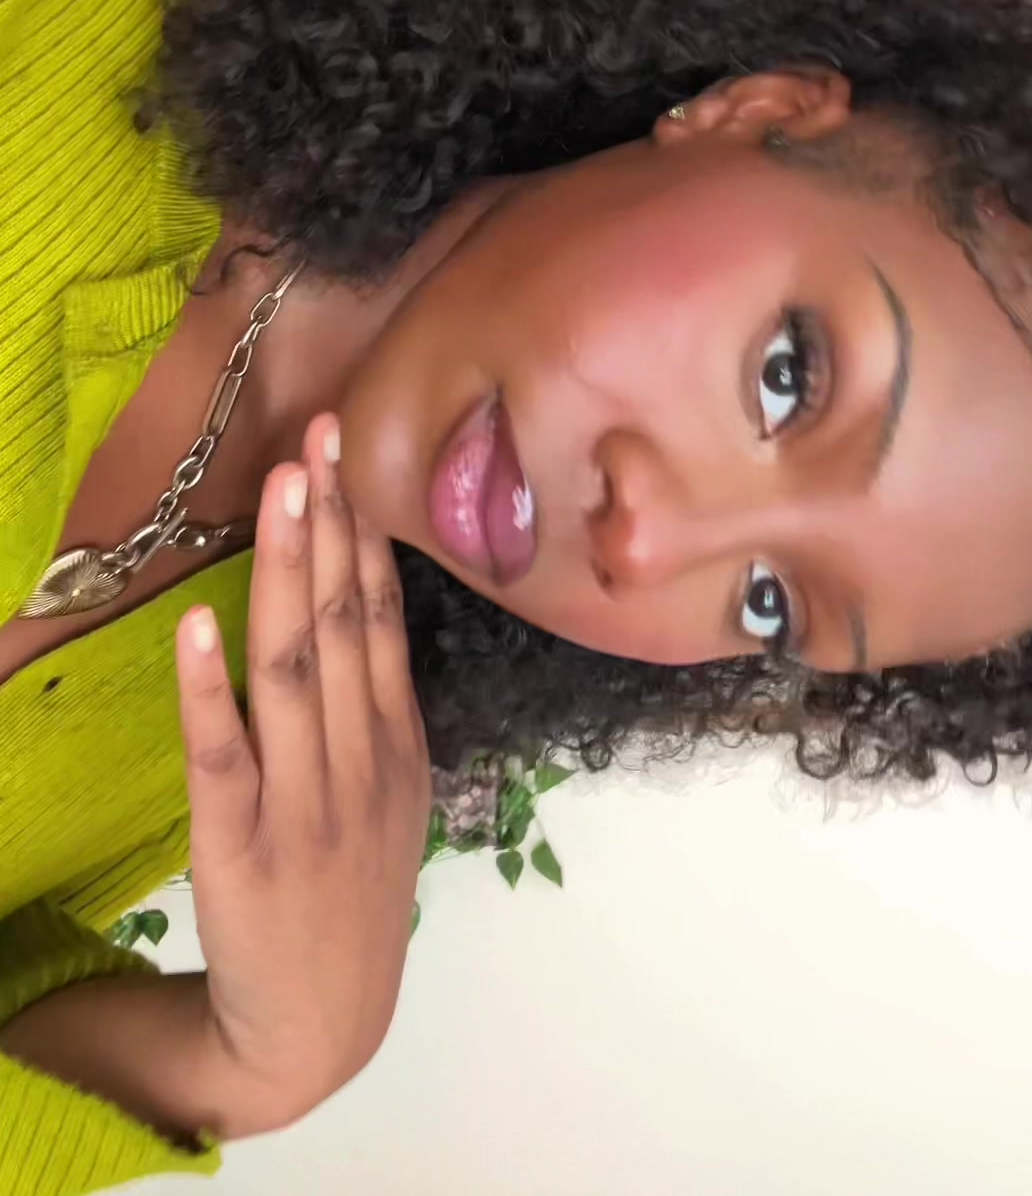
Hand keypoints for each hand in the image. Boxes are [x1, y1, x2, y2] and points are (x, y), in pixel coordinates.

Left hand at [176, 412, 431, 1135]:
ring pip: (295, 669)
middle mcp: (360, 762)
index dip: (363, 533)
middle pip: (343, 625)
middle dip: (330, 526)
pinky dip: (211, 687)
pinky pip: (224, 754)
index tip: (349, 454)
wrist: (318, 1027)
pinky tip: (198, 624)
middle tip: (317, 440)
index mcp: (398, 744)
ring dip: (286, 574)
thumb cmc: (350, 897)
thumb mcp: (393, 799)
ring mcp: (304, 802)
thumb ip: (379, 709)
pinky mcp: (240, 844)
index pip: (381, 619)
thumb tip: (363, 603)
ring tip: (282, 492)